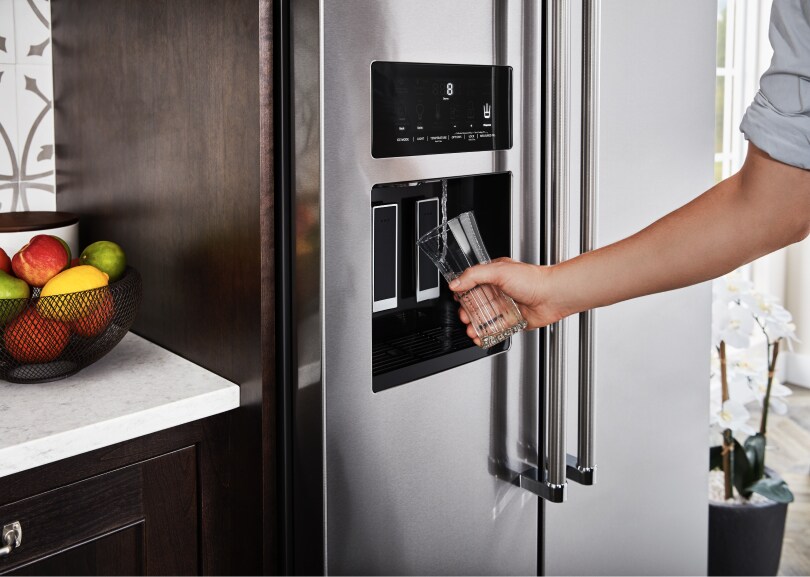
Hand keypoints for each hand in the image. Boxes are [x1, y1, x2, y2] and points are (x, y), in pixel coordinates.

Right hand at [448, 257, 566, 344]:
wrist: (553, 296)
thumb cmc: (532, 279)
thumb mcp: (499, 271)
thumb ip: (474, 275)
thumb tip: (455, 283)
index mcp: (494, 276)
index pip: (472, 284)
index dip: (463, 294)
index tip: (458, 301)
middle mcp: (499, 291)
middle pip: (476, 304)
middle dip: (468, 313)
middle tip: (465, 318)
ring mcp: (505, 307)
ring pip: (485, 319)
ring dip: (475, 326)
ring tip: (471, 331)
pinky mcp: (512, 321)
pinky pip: (496, 329)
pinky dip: (486, 335)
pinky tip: (481, 338)